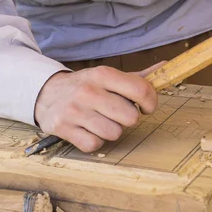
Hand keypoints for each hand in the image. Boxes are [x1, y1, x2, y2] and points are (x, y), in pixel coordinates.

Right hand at [34, 65, 159, 151]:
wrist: (45, 93)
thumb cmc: (84, 87)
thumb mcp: (106, 76)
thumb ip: (136, 76)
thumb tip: (166, 66)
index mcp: (102, 74)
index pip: (141, 90)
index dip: (150, 102)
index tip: (145, 107)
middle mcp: (88, 91)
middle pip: (130, 117)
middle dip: (127, 119)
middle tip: (116, 114)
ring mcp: (74, 110)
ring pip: (114, 133)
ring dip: (110, 131)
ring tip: (99, 121)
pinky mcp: (63, 128)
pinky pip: (94, 144)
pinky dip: (94, 141)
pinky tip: (86, 129)